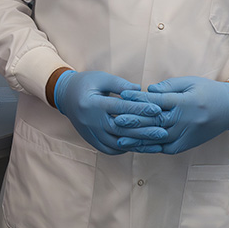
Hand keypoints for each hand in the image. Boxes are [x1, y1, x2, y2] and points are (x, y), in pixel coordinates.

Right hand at [52, 70, 167, 154]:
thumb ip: (120, 85)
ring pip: (118, 143)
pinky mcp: (92, 141)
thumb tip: (140, 90)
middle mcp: (91, 121)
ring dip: (138, 144)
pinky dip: (127, 148)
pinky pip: (111, 149)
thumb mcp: (101, 78)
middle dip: (144, 131)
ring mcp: (91, 133)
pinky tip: (141, 146)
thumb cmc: (86, 83)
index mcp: (93, 104)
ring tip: (157, 143)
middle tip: (163, 132)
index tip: (157, 109)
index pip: (120, 108)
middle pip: (121, 129)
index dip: (140, 109)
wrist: (65, 96)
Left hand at [118, 77, 228, 154]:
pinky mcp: (185, 145)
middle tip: (114, 119)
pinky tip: (135, 147)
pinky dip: (149, 148)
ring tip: (118, 138)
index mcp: (185, 102)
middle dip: (134, 121)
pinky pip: (164, 148)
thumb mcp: (189, 82)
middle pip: (155, 122)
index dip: (139, 99)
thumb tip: (148, 91)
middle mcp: (185, 121)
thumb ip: (168, 87)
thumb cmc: (207, 91)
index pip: (158, 102)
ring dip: (137, 139)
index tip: (123, 95)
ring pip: (158, 138)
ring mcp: (185, 135)